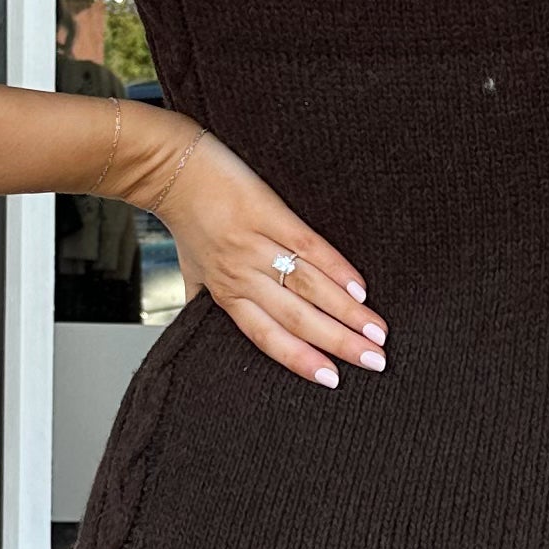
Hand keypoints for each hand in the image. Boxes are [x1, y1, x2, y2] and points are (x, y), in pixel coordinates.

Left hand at [155, 129, 388, 389]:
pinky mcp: (267, 212)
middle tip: (375, 361)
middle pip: (297, 318)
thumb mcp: (192, 269)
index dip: (301, 360)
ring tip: (377, 331)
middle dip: (340, 343)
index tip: (334, 379)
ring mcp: (256, 245)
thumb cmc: (186, 219)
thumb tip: (202, 325)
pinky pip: (307, 246)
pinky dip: (335, 268)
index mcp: (228, 294)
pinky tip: (359, 287)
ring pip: (308, 288)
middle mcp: (242, 276)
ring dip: (347, 313)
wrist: (171, 169)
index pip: (268, 337)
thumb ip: (204, 298)